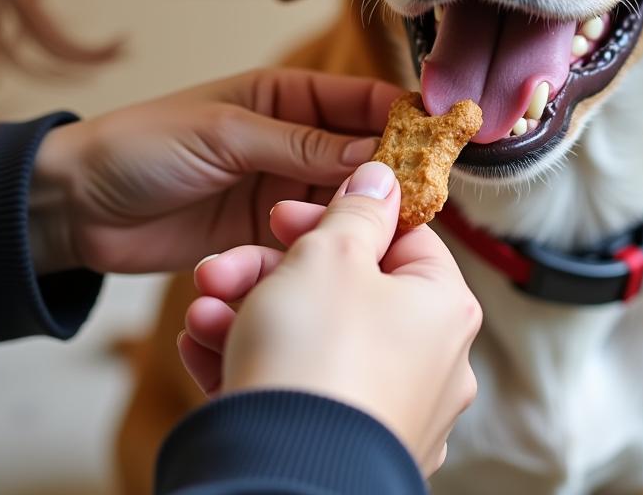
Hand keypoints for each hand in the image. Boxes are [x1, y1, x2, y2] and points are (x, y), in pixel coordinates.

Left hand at [28, 69, 401, 274]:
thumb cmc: (142, 146)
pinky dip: (326, 246)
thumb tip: (371, 154)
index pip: (357, 100)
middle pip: (359, 154)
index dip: (399, 114)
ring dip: (361, 214)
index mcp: (282, 97)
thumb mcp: (224, 133)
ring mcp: (278, 190)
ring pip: (339, 199)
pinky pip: (309, 238)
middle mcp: (289, 142)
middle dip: (391, 171)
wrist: (74, 207)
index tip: (440, 133)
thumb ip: (299, 145)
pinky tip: (343, 258)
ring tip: (390, 231)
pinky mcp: (263, 235)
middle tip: (427, 195)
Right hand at [178, 161, 481, 476]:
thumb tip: (383, 178)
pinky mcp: (345, 447)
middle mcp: (430, 363)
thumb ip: (356, 209)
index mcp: (443, 307)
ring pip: (313, 339)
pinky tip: (199, 346)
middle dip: (271, 270)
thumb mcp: (331, 255)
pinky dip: (252, 363)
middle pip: (345, 289)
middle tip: (225, 264)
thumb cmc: (316, 355)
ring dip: (249, 313)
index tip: (285, 215)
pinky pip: (300, 389)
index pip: (399, 239)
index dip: (338, 218)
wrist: (280, 478)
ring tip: (202, 308)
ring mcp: (390, 410)